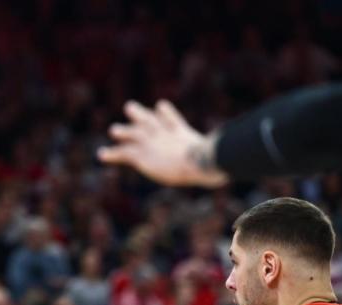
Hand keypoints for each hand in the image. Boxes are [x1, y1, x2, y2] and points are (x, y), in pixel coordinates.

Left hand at [98, 100, 227, 187]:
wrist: (197, 161)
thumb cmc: (214, 162)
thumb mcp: (222, 157)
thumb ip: (226, 155)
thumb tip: (241, 160)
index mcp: (183, 133)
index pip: (172, 119)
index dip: (165, 112)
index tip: (160, 105)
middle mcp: (164, 133)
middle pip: (150, 119)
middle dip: (141, 114)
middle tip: (130, 107)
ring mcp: (152, 142)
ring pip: (133, 133)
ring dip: (123, 131)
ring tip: (114, 130)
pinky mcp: (142, 154)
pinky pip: (122, 153)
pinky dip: (111, 154)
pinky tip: (101, 155)